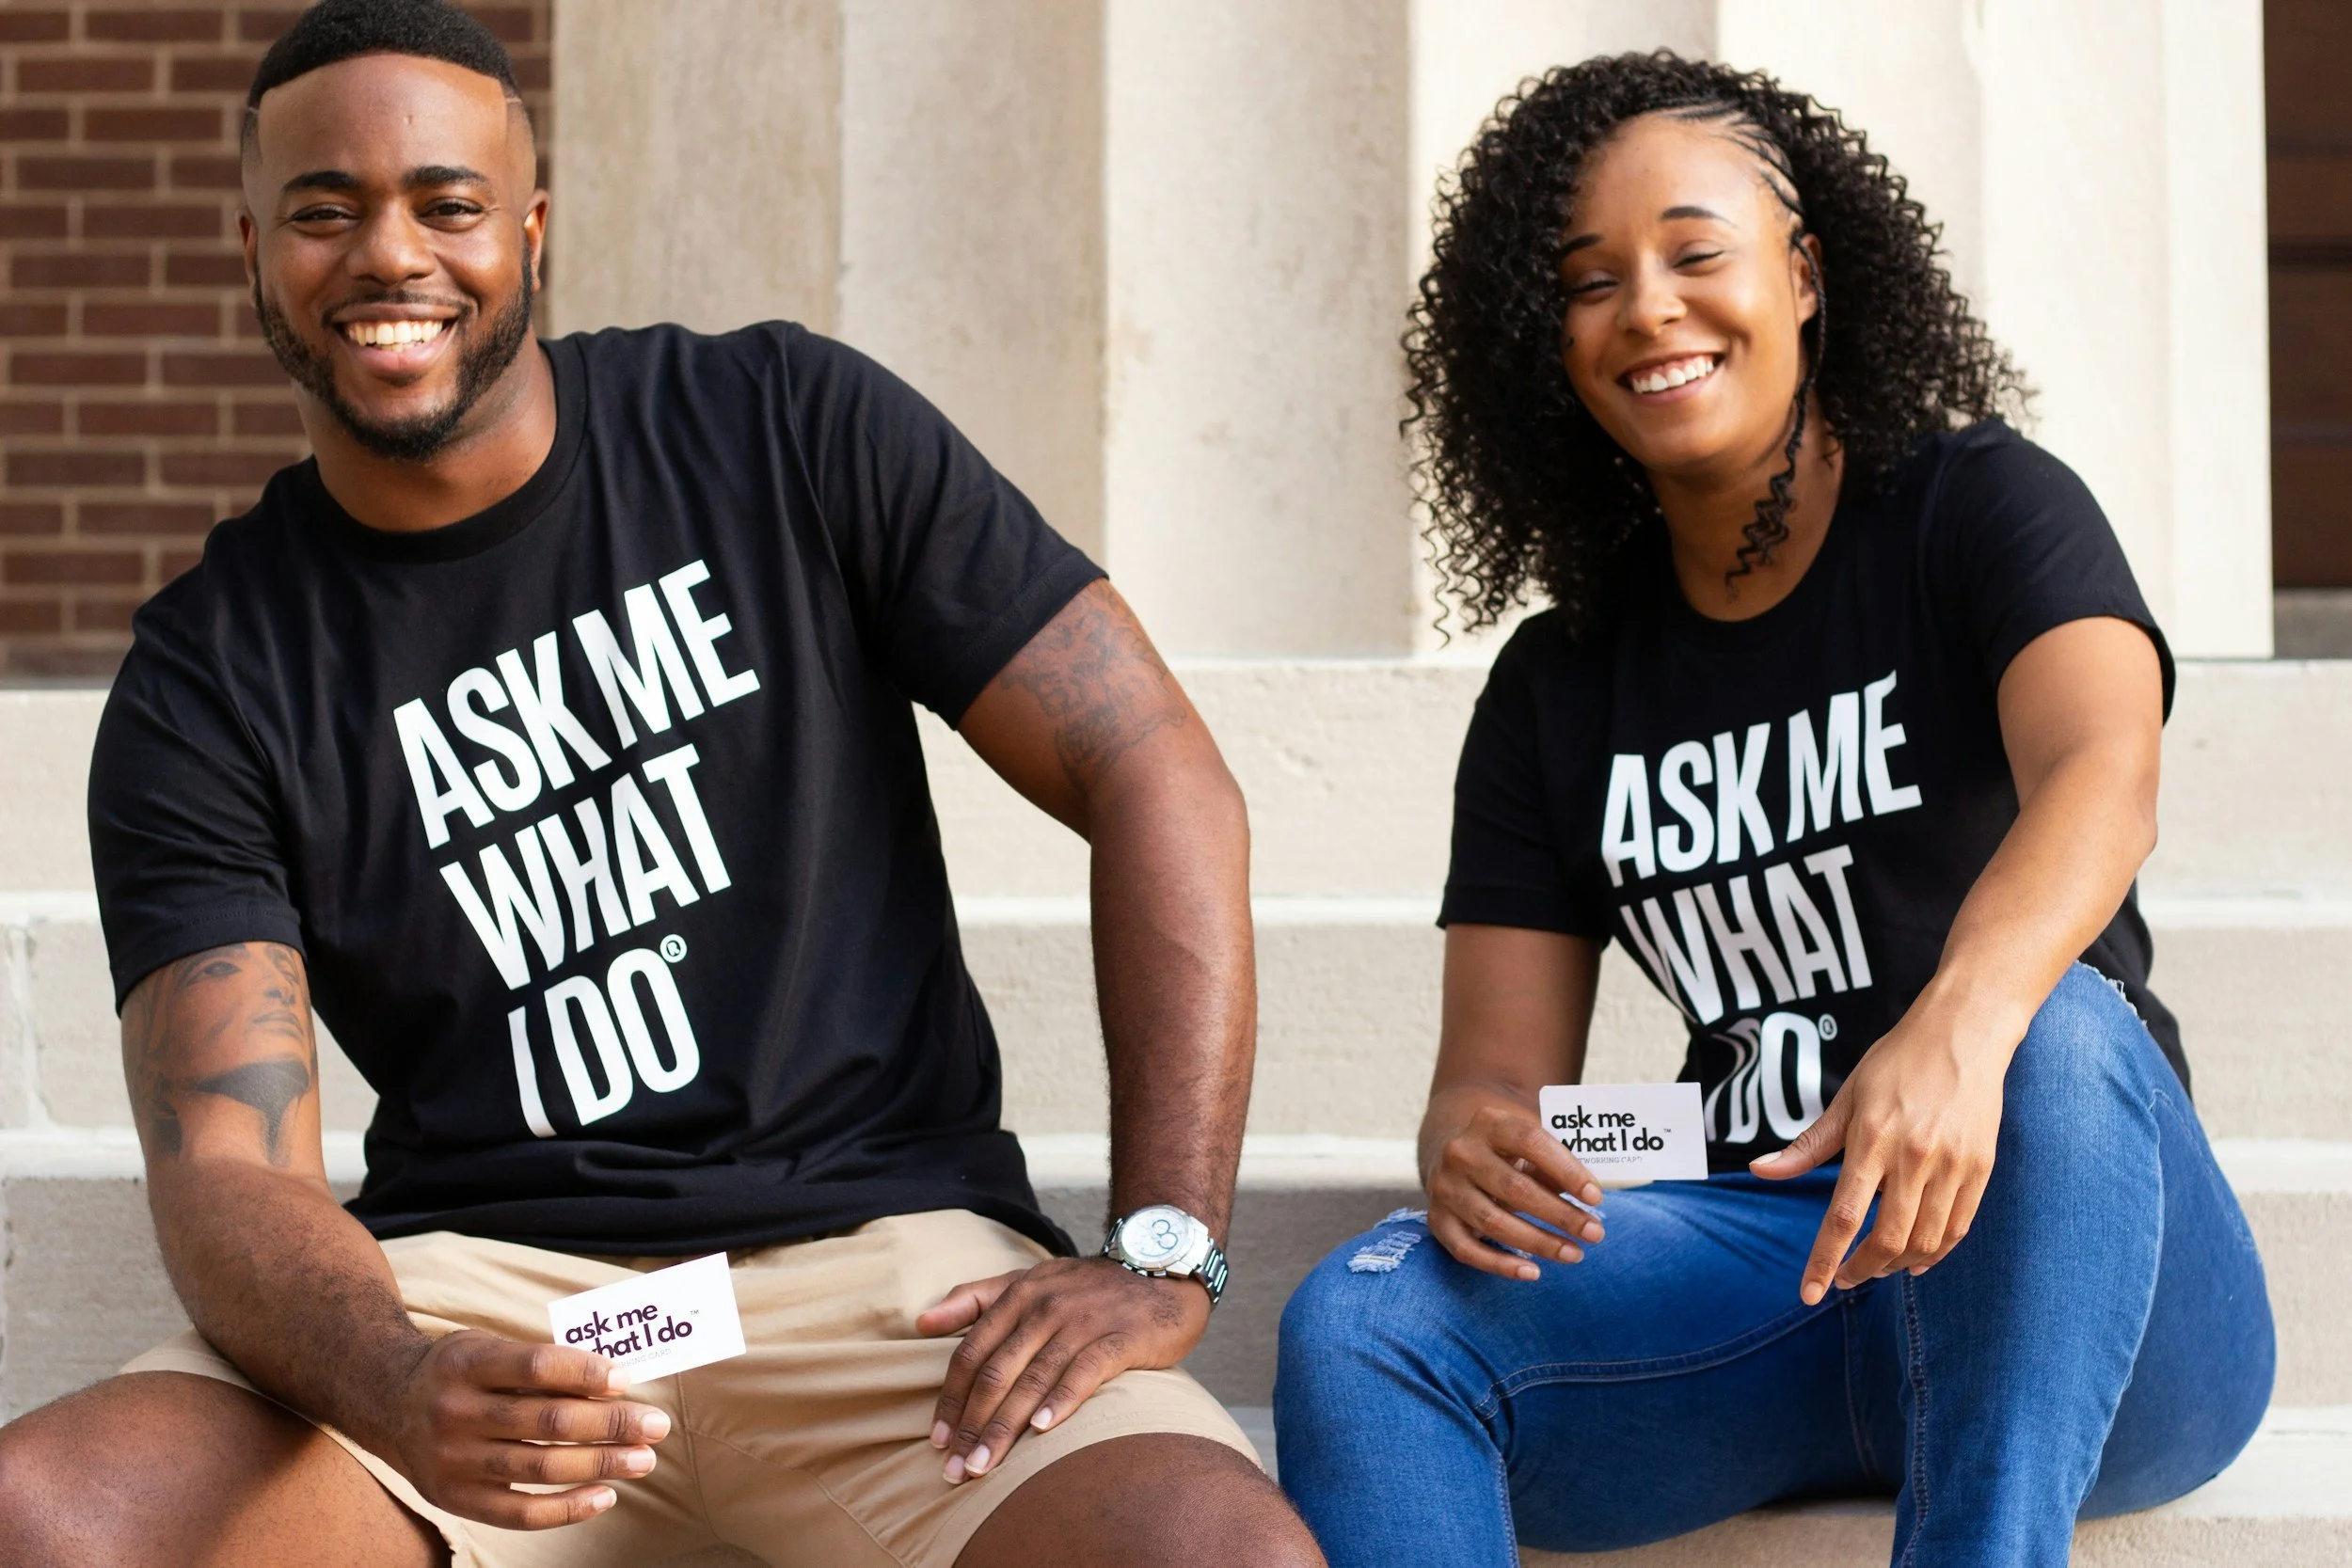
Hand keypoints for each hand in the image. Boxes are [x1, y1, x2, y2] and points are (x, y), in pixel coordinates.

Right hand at [379, 1330, 672, 1528]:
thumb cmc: (460, 1370)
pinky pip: (519, 1513)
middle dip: (610, 1424)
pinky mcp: (453, 1498)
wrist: (386, 1402)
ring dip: (600, 1465)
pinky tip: (605, 1496)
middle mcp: (455, 1412)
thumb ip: (539, 1363)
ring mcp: (452, 1460)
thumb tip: (615, 1383)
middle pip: (547, 1421)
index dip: (586, 1373)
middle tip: (656, 1425)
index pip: (537, 1366)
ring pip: (539, 1468)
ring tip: (642, 1459)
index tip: (627, 1379)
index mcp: (467, 1363)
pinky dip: (567, 1508)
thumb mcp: (488, 1346)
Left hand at [918, 1256, 1207, 1482]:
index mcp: (1017, 1297)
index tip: (937, 1442)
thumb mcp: (1029, 1280)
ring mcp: (1081, 1323)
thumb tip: (920, 1321)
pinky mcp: (1118, 1339)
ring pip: (1032, 1381)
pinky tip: (1042, 1431)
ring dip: (1004, 1428)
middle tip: (955, 1470)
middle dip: (971, 1426)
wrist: (1159, 1272)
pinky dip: (1060, 1401)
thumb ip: (975, 1298)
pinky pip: (1083, 1372)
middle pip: (996, 1374)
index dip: (951, 1400)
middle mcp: (1044, 1309)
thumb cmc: (1087, 1288)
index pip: (971, 1354)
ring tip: (984, 1468)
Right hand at [1424, 1101, 1606, 1280]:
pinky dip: (1500, 1265)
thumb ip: (1554, 1163)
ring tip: (1574, 1254)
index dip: (1567, 1170)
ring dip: (1539, 1243)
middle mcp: (1460, 1153)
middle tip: (1595, 1234)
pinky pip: (1467, 1251)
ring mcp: (1444, 1188)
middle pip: (1514, 1188)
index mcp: (1489, 1122)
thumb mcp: (1528, 1143)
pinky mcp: (1437, 1220)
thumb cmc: (1507, 1150)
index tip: (1596, 1198)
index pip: (1531, 1141)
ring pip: (1493, 1223)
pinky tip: (1533, 1272)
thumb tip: (1589, 1195)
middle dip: (1560, 1215)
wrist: (1454, 1154)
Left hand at [1750, 1008, 2009, 1303]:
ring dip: (1897, 1266)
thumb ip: (1808, 1145)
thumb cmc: (1896, 1062)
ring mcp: (1952, 1166)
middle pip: (1886, 1239)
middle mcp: (1914, 1158)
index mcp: (1872, 1140)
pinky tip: (1916, 1258)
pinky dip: (1936, 1252)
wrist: (1964, 1034)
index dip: (1824, 1261)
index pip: (1843, 1216)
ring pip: (1925, 1241)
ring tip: (1876, 1267)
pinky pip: (1958, 1227)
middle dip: (1860, 1270)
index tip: (1810, 1294)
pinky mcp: (1980, 1169)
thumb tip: (1760, 1170)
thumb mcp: (1847, 1098)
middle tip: (1844, 1280)